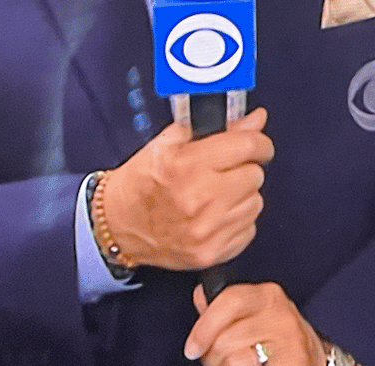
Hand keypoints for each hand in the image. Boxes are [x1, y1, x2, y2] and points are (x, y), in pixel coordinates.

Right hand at [103, 107, 273, 270]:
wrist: (117, 227)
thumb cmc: (140, 183)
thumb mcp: (168, 145)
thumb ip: (217, 129)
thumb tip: (255, 120)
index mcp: (188, 166)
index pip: (248, 146)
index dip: (258, 142)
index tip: (255, 144)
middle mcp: (200, 199)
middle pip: (255, 175)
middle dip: (244, 169)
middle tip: (224, 172)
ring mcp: (206, 230)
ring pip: (255, 203)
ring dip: (242, 197)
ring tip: (216, 195)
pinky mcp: (211, 253)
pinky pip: (249, 229)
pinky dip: (237, 222)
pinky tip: (215, 216)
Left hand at [185, 282, 324, 365]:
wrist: (309, 361)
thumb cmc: (276, 342)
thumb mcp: (251, 318)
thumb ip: (224, 308)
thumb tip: (201, 294)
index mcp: (268, 295)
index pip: (230, 300)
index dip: (204, 327)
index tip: (193, 347)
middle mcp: (281, 312)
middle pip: (227, 335)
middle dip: (215, 354)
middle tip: (219, 361)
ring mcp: (290, 337)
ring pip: (237, 356)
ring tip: (241, 365)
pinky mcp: (294, 358)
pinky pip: (250, 365)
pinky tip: (257, 365)